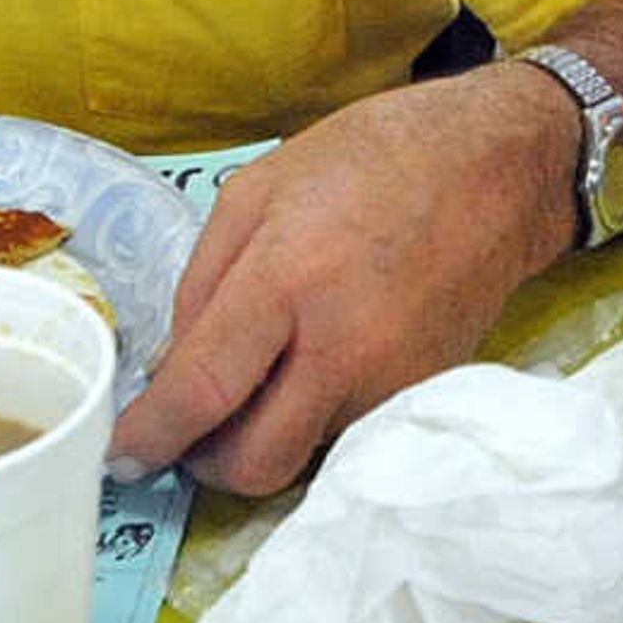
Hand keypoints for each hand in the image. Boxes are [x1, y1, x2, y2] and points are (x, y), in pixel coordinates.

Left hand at [106, 69, 578, 496]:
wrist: (500, 166)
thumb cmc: (372, 158)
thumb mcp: (258, 189)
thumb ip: (202, 285)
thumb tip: (169, 371)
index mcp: (287, 280)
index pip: (202, 393)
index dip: (150, 438)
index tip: (121, 455)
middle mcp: (343, 347)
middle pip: (254, 464)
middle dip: (206, 463)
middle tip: (189, 431)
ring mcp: (391, 381)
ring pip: (302, 454)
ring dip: (265, 435)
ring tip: (264, 373)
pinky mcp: (424, 394)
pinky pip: (347, 431)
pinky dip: (315, 415)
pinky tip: (318, 360)